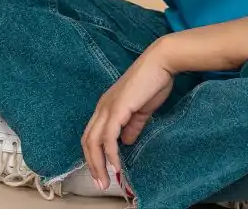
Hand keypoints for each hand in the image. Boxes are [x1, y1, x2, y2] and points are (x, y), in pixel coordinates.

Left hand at [80, 44, 176, 189]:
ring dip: (98, 164)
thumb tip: (126, 142)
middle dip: (92, 165)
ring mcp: (107, 108)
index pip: (92, 135)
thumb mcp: (141, 110)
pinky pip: (108, 137)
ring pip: (93, 142)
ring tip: (106, 180)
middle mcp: (102, 107)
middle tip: (101, 183)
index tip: (103, 172)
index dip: (94, 155)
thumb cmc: (153, 83)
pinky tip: (116, 165)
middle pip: (87, 141)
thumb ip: (132, 126)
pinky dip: (110, 154)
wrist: (160, 63)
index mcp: (106, 107)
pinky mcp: (117, 109)